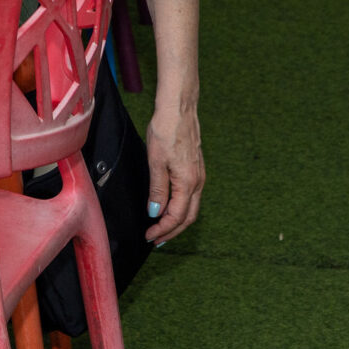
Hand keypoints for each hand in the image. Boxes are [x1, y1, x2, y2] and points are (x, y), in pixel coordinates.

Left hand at [144, 96, 204, 242]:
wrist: (179, 109)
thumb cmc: (166, 131)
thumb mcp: (156, 161)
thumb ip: (157, 189)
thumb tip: (156, 212)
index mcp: (188, 183)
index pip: (176, 217)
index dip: (163, 229)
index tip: (149, 236)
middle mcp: (198, 182)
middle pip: (188, 217)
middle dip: (172, 231)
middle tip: (155, 239)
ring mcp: (199, 176)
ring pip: (191, 207)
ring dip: (177, 221)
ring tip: (161, 228)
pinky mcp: (196, 169)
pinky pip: (191, 196)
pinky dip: (181, 208)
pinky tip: (170, 207)